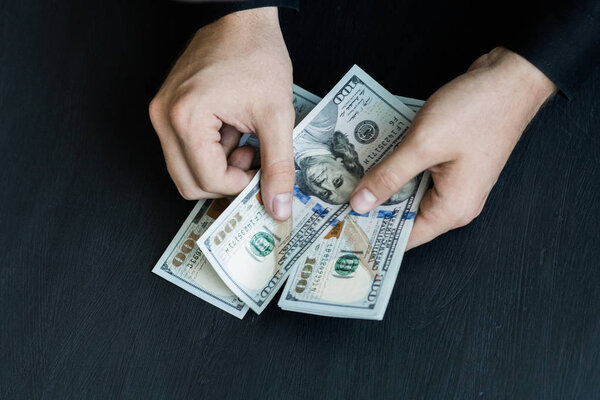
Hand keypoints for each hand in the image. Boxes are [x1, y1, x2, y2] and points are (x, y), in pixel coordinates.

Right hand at [149, 7, 295, 220]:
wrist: (241, 20)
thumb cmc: (256, 54)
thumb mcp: (276, 115)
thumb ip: (279, 166)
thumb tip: (278, 206)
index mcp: (186, 118)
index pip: (207, 180)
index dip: (240, 184)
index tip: (261, 173)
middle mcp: (164, 117)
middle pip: (188, 182)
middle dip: (226, 180)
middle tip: (252, 160)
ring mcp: (162, 113)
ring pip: (185, 169)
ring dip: (219, 165)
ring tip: (244, 140)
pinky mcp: (168, 110)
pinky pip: (185, 150)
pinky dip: (211, 150)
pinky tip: (233, 130)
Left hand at [349, 47, 555, 249]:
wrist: (511, 77)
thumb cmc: (478, 110)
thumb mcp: (424, 144)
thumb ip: (389, 176)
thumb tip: (361, 203)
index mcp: (452, 210)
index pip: (404, 237)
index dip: (372, 233)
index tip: (342, 228)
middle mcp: (455, 203)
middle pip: (404, 216)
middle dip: (372, 208)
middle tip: (337, 201)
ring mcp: (454, 183)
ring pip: (408, 193)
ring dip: (383, 184)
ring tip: (349, 178)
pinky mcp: (450, 164)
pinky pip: (417, 175)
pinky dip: (397, 168)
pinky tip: (375, 158)